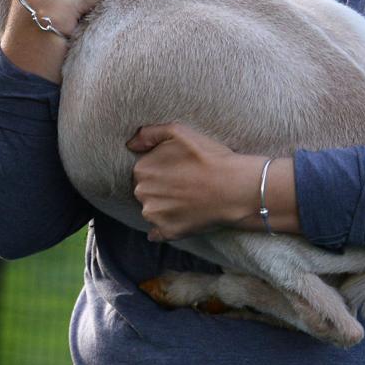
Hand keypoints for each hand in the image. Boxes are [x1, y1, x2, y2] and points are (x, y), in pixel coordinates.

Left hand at [127, 123, 258, 241]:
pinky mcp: (167, 232)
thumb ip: (149, 133)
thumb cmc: (209, 157)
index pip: (143, 170)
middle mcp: (142, 193)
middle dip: (160, 187)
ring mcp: (154, 215)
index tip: (178, 168)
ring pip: (152, 209)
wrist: (234, 187)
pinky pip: (157, 233)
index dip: (161, 169)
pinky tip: (181, 217)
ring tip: (188, 198)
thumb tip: (131, 144)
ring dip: (164, 206)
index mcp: (142, 169)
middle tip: (184, 183)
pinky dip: (165, 227)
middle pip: (145, 190)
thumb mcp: (179, 131)